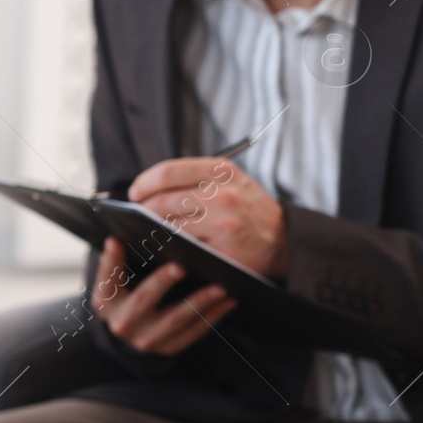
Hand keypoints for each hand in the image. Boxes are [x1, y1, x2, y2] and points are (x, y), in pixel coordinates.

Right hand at [90, 238, 237, 354]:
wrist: (137, 333)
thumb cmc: (130, 294)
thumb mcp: (118, 281)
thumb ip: (121, 261)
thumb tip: (124, 233)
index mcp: (106, 302)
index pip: (107, 280)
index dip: (110, 261)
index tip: (116, 240)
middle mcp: (123, 323)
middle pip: (142, 301)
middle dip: (161, 283)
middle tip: (181, 266)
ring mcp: (147, 339)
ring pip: (175, 320)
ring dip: (200, 302)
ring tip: (220, 286)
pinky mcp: (170, 347)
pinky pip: (195, 331)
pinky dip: (214, 315)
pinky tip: (229, 300)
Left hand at [128, 157, 288, 278]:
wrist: (287, 241)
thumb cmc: (250, 211)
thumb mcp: (233, 182)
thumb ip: (197, 180)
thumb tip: (149, 189)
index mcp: (221, 171)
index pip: (167, 172)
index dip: (144, 183)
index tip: (135, 193)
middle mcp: (222, 194)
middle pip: (162, 201)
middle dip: (143, 211)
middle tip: (137, 217)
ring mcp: (223, 223)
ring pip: (169, 226)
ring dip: (152, 231)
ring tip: (147, 232)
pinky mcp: (224, 250)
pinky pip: (184, 249)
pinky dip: (170, 248)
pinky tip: (165, 248)